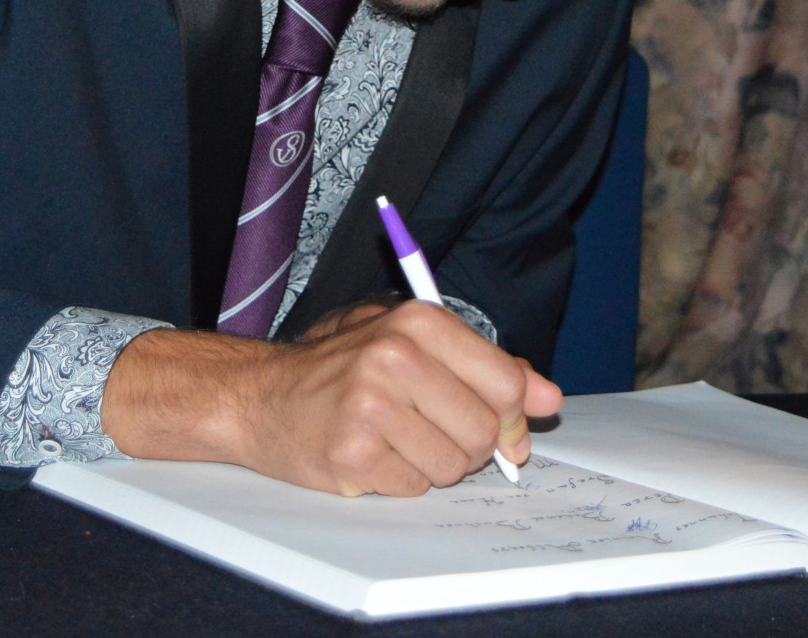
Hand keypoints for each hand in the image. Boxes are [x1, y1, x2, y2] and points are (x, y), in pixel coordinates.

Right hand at [101, 300, 560, 496]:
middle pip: (483, 429)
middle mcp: (395, 357)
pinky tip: (373, 455)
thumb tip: (547, 399)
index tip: (507, 429)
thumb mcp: (410, 341)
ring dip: (435, 464)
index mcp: (418, 321)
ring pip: (454, 464)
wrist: (260, 395)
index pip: (505, 382)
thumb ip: (485, 365)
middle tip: (433, 431)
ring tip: (398, 440)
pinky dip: (402, 480)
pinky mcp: (352, 454)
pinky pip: (415, 487)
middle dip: (471, 444)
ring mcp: (371, 406)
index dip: (514, 416)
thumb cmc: (341, 366)